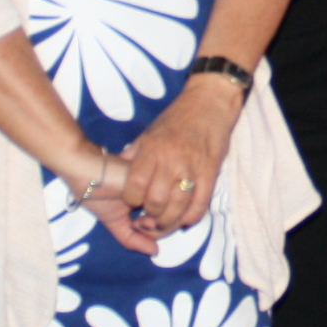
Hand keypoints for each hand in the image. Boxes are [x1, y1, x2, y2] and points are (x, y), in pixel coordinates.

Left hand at [117, 78, 242, 235]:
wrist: (209, 103)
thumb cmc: (175, 118)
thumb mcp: (148, 133)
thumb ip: (133, 155)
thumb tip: (115, 172)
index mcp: (152, 150)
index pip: (135, 185)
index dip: (131, 200)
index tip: (132, 203)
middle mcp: (172, 161)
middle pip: (156, 202)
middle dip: (149, 217)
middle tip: (147, 219)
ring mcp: (193, 169)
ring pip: (179, 208)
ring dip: (169, 222)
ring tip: (162, 223)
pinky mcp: (211, 174)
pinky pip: (200, 204)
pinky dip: (191, 217)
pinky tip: (184, 220)